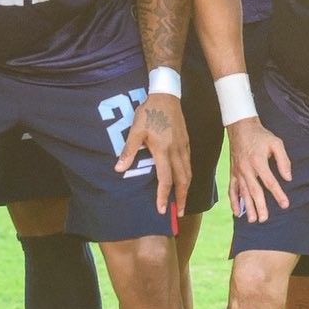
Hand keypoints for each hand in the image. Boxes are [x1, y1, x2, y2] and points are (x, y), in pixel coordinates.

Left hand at [118, 91, 189, 216]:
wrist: (166, 95)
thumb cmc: (149, 112)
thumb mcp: (136, 130)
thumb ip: (129, 150)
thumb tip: (119, 169)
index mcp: (163, 150)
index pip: (166, 179)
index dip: (164, 196)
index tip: (162, 209)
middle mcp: (176, 151)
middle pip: (182, 180)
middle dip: (181, 198)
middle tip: (179, 213)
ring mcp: (184, 147)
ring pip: (188, 173)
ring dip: (186, 189)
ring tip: (182, 201)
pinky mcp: (186, 142)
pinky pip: (189, 164)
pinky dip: (188, 176)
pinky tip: (184, 180)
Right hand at [225, 116, 292, 222]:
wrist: (241, 128)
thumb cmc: (261, 136)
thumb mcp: (276, 143)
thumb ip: (283, 160)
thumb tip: (288, 177)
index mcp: (258, 162)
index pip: (270, 182)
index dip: (278, 194)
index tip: (285, 204)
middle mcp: (247, 169)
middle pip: (254, 191)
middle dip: (260, 206)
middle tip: (264, 219)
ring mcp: (238, 172)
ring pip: (243, 193)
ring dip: (247, 207)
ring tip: (252, 220)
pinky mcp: (232, 173)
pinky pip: (232, 189)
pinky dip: (234, 201)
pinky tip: (237, 212)